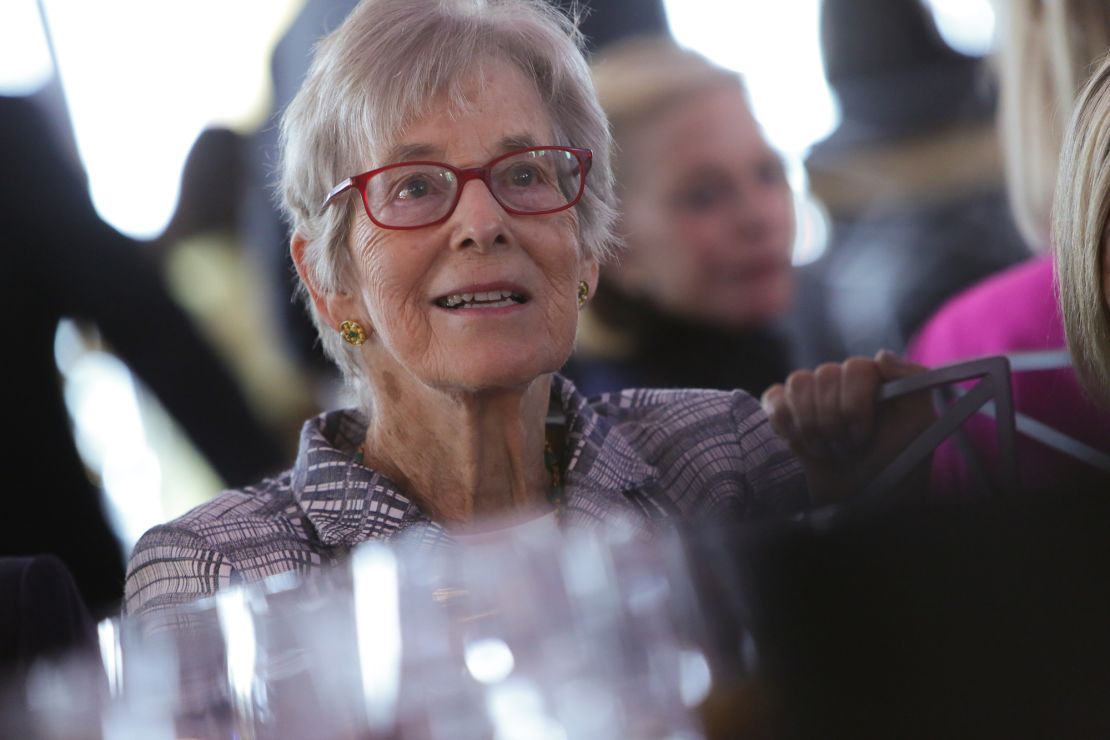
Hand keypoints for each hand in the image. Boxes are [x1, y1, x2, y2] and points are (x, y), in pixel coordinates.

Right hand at [760, 350, 934, 504]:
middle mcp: (839, 380)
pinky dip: (783, 422)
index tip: (861, 435)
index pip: (855, 367)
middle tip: (846, 448)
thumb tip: (882, 355)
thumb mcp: (919, 424)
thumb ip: (913, 381)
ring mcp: (809, 395)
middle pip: (823, 375)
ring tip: (826, 449)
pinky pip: (774, 398)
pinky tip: (799, 442)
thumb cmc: (896, 464)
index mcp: (872, 377)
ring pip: (797, 383)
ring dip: (810, 424)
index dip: (854, 403)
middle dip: (833, 421)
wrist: (865, 499)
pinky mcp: (783, 411)